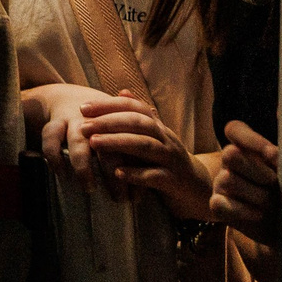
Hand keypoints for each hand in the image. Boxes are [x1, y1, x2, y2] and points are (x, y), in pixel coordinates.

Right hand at [26, 82, 128, 195]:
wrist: (71, 97)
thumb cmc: (105, 123)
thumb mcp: (124, 132)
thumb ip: (136, 154)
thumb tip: (152, 185)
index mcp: (118, 123)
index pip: (130, 148)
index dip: (134, 172)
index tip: (136, 198)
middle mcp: (97, 122)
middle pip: (107, 146)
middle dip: (112, 174)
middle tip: (118, 198)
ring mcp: (75, 121)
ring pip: (78, 141)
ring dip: (84, 166)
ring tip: (90, 189)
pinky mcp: (56, 122)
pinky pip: (51, 136)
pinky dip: (54, 155)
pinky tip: (59, 172)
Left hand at [80, 91, 212, 218]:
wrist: (198, 190)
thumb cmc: (168, 162)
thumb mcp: (156, 137)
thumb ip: (140, 117)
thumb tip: (122, 91)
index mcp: (159, 127)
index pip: (134, 108)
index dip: (109, 105)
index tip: (83, 107)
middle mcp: (167, 139)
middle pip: (138, 123)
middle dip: (109, 122)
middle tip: (83, 125)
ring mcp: (172, 160)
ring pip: (146, 146)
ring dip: (118, 143)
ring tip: (94, 143)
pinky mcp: (174, 182)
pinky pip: (155, 176)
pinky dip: (136, 174)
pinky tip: (118, 173)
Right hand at [212, 120, 281, 245]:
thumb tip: (273, 149)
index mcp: (246, 147)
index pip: (235, 130)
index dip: (251, 140)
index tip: (273, 155)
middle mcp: (229, 162)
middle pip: (229, 154)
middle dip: (257, 171)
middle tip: (275, 184)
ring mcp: (220, 183)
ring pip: (228, 179)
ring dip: (256, 194)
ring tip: (273, 204)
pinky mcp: (218, 205)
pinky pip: (220, 203)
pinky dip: (242, 210)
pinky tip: (259, 214)